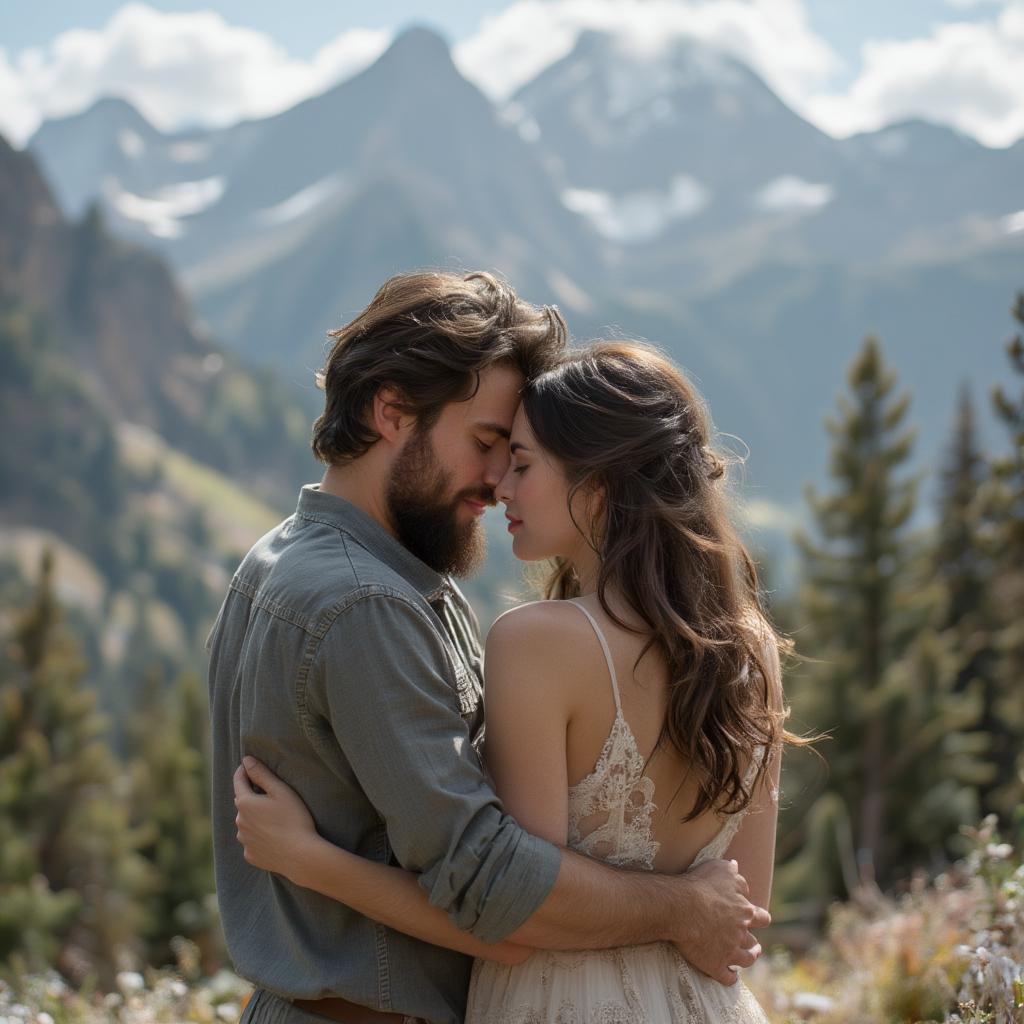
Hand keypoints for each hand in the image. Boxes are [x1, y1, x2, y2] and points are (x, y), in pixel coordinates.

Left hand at [233, 756, 319, 883]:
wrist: (300, 855)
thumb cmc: (294, 819)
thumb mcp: (281, 791)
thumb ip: (262, 774)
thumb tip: (246, 760)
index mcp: (245, 803)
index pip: (239, 780)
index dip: (244, 770)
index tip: (248, 765)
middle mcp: (239, 822)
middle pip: (243, 802)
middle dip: (253, 796)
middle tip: (272, 795)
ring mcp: (244, 840)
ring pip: (246, 823)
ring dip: (255, 817)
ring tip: (275, 819)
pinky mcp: (250, 855)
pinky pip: (252, 840)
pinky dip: (259, 836)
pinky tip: (274, 836)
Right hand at [669, 859, 770, 985]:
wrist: (681, 907)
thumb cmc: (700, 885)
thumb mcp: (720, 869)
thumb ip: (732, 871)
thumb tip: (738, 867)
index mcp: (745, 911)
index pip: (761, 917)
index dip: (760, 917)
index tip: (757, 918)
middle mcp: (741, 933)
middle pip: (753, 941)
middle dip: (753, 942)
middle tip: (754, 944)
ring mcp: (729, 951)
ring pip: (745, 959)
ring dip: (747, 958)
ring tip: (748, 958)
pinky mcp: (715, 965)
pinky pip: (727, 977)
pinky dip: (730, 978)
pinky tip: (731, 977)